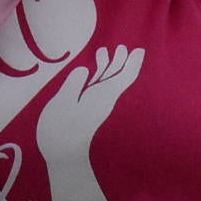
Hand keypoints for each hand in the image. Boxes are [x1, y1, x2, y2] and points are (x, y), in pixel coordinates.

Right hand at [32, 45, 143, 200]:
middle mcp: (103, 99)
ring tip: (107, 52)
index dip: (132, 63)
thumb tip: (84, 69)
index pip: (123, 77)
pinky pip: (98, 88)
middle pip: (118, 77)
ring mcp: (96, 104)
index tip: (138, 50)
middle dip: (121, 61)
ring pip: (108, 82)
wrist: (63, 153)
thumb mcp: (64, 102)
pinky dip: (98, 76)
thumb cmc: (62, 128)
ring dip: (109, 67)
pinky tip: (91, 71)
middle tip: (124, 47)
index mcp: (102, 95)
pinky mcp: (88, 109)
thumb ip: (74, 83)